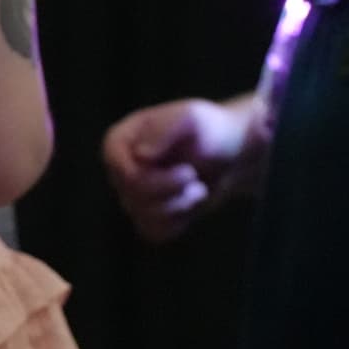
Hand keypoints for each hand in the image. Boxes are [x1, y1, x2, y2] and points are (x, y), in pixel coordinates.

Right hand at [102, 97, 258, 242]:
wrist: (230, 153)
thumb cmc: (209, 129)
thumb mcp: (190, 117)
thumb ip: (164, 129)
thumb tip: (140, 156)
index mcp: (118, 142)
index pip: (123, 173)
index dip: (154, 179)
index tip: (186, 170)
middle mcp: (119, 169)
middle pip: (135, 195)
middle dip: (172, 190)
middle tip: (194, 177)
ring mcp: (130, 194)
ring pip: (144, 215)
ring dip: (179, 205)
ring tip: (197, 189)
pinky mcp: (145, 215)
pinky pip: (153, 231)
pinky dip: (177, 223)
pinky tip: (189, 205)